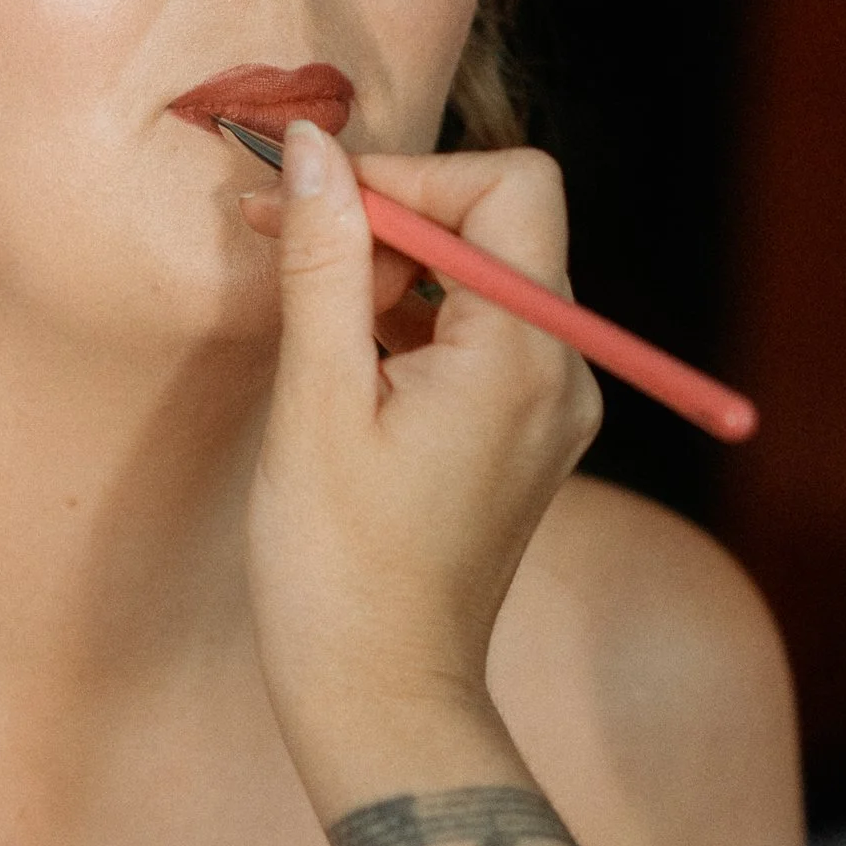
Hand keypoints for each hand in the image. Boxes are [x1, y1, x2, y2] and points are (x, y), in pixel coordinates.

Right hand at [245, 123, 600, 817]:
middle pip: (499, 226)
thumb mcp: (316, 398)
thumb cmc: (338, 566)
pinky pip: (478, 338)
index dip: (410, 177)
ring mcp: (549, 409)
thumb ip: (325, 261)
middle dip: (393, 217)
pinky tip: (339, 361)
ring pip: (484, 279)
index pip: (509, 186)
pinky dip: (410, 323)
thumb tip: (315, 147)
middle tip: (284, 238)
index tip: (318, 208)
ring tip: (301, 306)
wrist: (381, 698)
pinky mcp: (522, 439)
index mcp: (523, 354)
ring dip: (392, 270)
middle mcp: (561, 372)